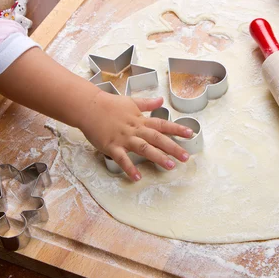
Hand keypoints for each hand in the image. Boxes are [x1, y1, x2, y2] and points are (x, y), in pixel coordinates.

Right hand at [79, 91, 193, 180]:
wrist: (88, 106)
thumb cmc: (109, 104)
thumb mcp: (131, 101)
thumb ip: (147, 103)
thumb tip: (161, 100)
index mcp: (140, 119)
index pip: (162, 124)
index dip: (177, 129)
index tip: (190, 134)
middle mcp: (135, 129)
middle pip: (157, 138)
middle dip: (173, 147)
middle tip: (186, 157)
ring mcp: (124, 138)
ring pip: (144, 148)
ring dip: (157, 157)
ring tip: (170, 166)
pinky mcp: (111, 146)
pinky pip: (122, 159)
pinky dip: (129, 168)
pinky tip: (137, 177)